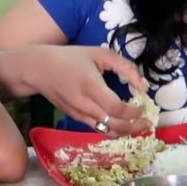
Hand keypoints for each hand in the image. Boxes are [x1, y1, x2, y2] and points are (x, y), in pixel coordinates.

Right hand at [14, 45, 150, 136]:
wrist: (38, 70)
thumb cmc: (70, 58)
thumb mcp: (99, 53)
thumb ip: (124, 67)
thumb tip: (142, 85)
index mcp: (90, 86)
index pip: (116, 108)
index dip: (134, 111)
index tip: (143, 105)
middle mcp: (84, 105)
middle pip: (113, 125)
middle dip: (134, 127)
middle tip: (148, 121)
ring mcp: (79, 114)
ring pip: (106, 132)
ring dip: (125, 132)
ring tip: (138, 125)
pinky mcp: (76, 118)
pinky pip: (98, 129)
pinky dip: (113, 129)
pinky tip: (122, 123)